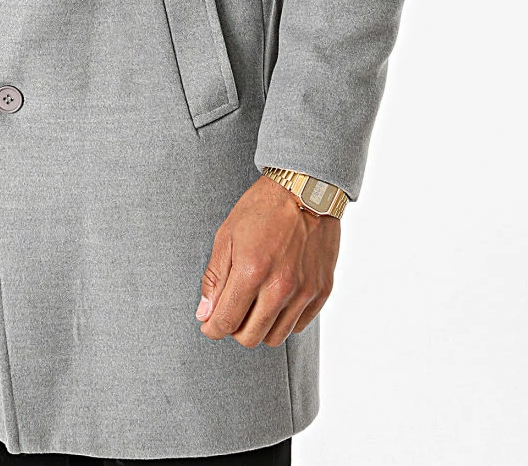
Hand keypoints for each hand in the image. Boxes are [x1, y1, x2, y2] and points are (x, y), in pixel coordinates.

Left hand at [195, 174, 340, 346]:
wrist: (305, 189)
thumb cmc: (262, 208)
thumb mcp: (227, 236)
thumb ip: (214, 278)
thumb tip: (205, 314)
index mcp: (252, 272)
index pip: (226, 322)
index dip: (212, 327)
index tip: (209, 323)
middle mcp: (281, 287)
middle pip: (250, 337)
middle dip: (234, 328)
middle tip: (231, 310)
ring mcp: (305, 292)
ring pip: (275, 337)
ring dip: (259, 326)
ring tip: (254, 303)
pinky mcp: (322, 291)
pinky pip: (298, 325)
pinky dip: (283, 319)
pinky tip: (276, 297)